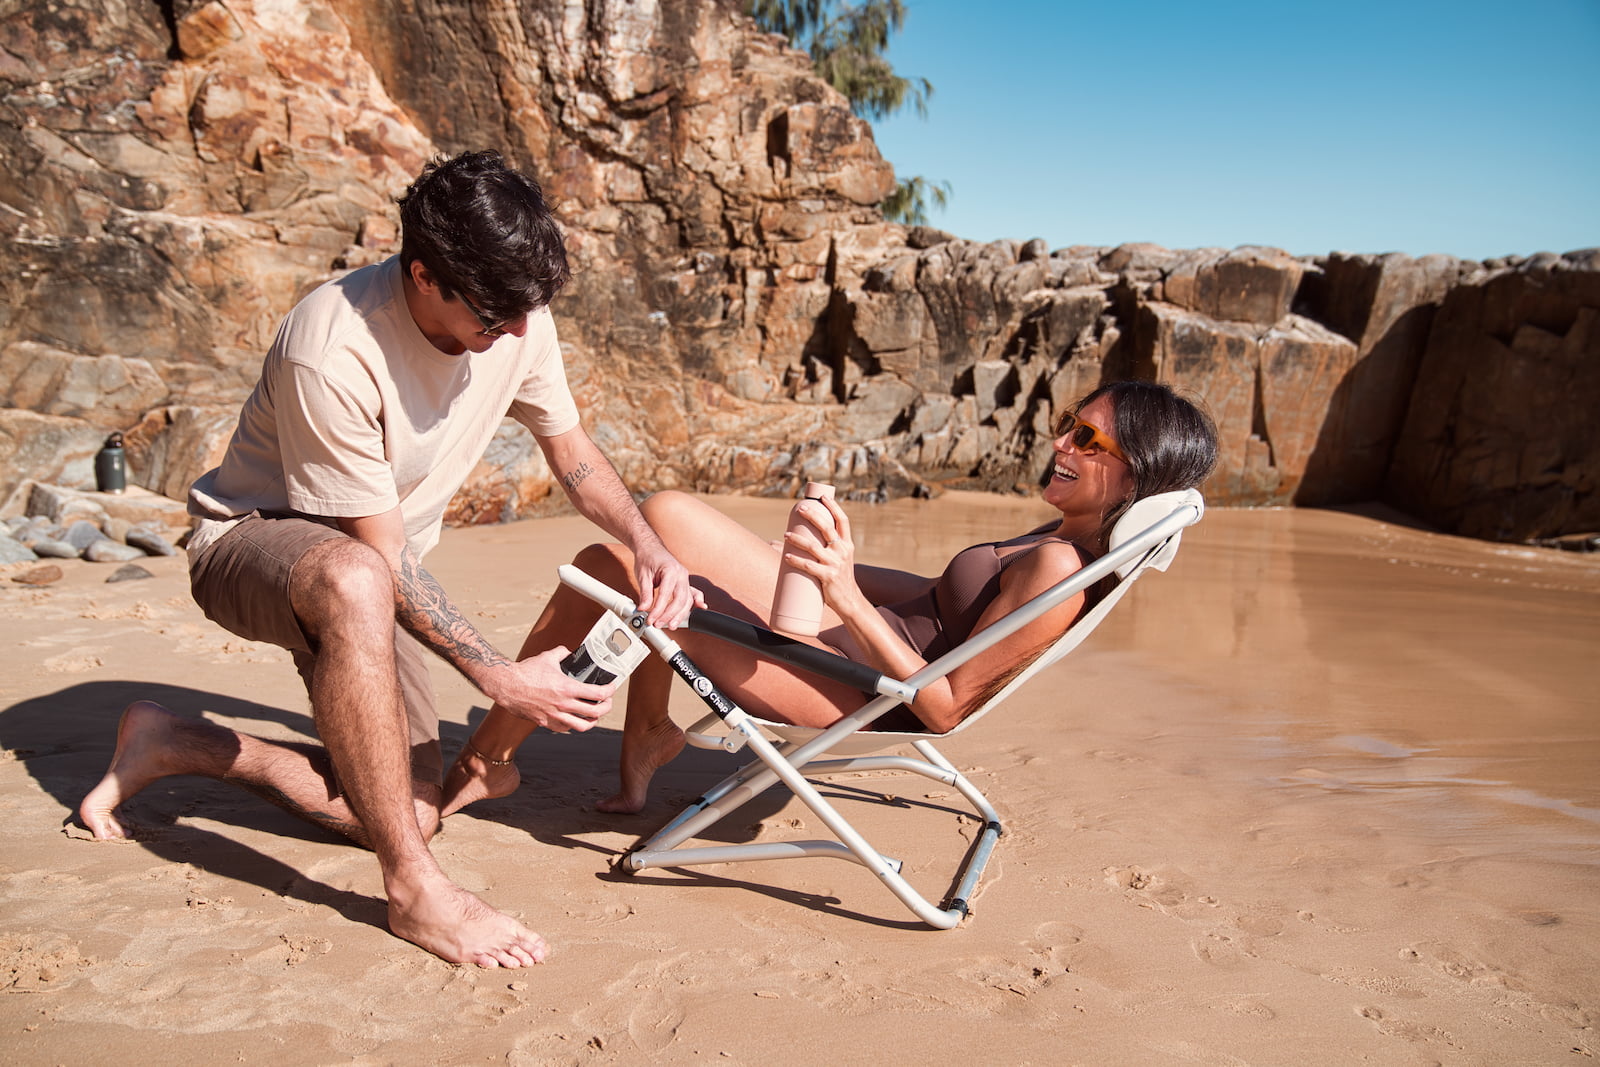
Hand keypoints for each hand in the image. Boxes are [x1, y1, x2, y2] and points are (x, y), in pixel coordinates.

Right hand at [484, 646, 618, 732]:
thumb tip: (569, 652)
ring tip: (595, 715)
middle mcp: (563, 704)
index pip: (598, 693)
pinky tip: (574, 718)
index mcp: (567, 688)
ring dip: (593, 721)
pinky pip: (565, 728)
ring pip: (583, 726)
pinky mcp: (545, 723)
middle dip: (606, 707)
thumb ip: (562, 653)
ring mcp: (555, 716)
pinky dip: (573, 725)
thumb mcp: (547, 657)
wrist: (506, 685)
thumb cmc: (525, 672)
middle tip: (607, 702)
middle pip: (596, 712)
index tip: (611, 688)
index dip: (609, 691)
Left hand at [631, 539, 701, 628]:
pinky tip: (700, 609)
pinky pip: (693, 594)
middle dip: (670, 615)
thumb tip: (643, 609)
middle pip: (680, 599)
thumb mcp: (643, 575)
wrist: (651, 548)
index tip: (650, 619)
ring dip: (680, 615)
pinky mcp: (685, 583)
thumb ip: (645, 593)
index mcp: (670, 570)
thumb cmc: (647, 558)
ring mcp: (685, 579)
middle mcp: (681, 575)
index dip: (658, 609)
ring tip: (671, 626)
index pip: (665, 594)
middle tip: (659, 624)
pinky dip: (696, 603)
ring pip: (687, 600)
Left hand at [783, 495, 859, 608]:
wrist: (850, 601)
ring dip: (797, 539)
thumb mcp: (838, 561)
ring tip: (786, 535)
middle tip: (800, 508)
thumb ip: (822, 550)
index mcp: (847, 545)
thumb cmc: (838, 579)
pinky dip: (796, 560)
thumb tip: (788, 542)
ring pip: (813, 546)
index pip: (843, 520)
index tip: (823, 496)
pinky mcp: (828, 577)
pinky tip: (786, 556)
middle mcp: (842, 551)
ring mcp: (835, 564)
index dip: (833, 507)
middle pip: (826, 527)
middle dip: (812, 515)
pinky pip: (808, 566)